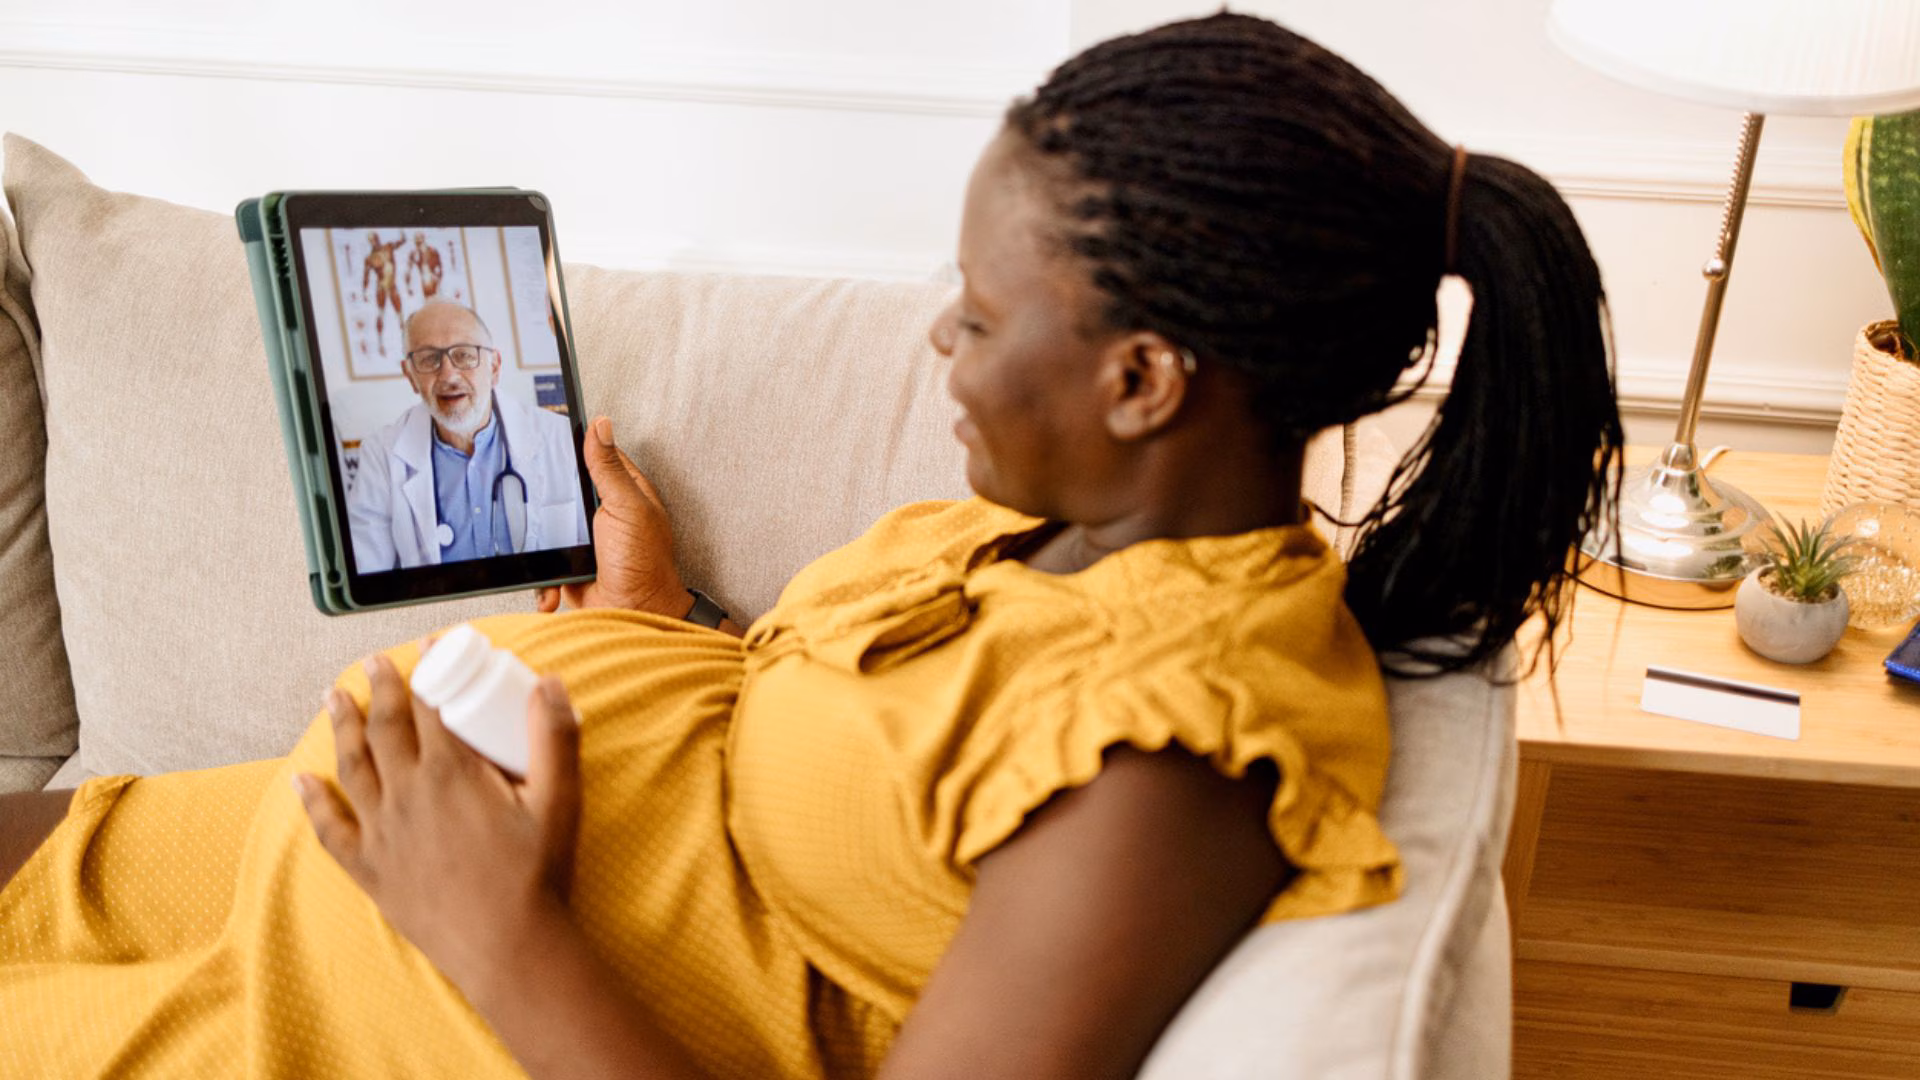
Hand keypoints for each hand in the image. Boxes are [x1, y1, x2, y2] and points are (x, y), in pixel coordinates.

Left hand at [293, 654, 582, 992]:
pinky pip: (332, 829)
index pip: (430, 705)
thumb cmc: (536, 875)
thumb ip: (553, 737)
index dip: (428, 669)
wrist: (508, 947)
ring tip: (335, 698)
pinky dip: (313, 802)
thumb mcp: (559, 800)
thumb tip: (551, 684)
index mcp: (451, 773)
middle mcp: (408, 794)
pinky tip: (302, 781)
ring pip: (353, 767)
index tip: (428, 645)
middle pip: (385, 727)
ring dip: (342, 728)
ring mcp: (383, 832)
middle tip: (373, 662)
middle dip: (378, 688)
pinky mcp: (371, 869)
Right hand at [537, 416, 689, 617]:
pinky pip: (544, 565)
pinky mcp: (568, 567)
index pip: (595, 456)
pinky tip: (552, 585)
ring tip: (544, 552)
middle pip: (564, 491)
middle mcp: (603, 513)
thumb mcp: (627, 507)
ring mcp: (584, 541)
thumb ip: (609, 469)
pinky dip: (544, 578)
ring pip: (548, 528)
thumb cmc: (644, 563)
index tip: (544, 434)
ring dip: (540, 543)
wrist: (635, 614)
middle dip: (546, 498)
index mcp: (623, 491)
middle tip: (530, 499)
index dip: (573, 445)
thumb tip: (600, 425)